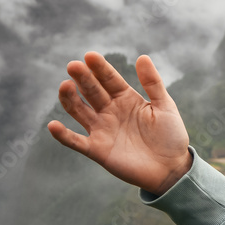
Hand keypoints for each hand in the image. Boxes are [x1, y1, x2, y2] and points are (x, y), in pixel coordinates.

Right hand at [47, 52, 192, 194]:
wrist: (172, 168)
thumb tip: (142, 57)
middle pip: (92, 91)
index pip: (109, 79)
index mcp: (126, 98)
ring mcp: (102, 129)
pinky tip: (53, 125)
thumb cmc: (171, 136)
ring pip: (79, 111)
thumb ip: (153, 83)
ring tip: (65, 86)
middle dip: (83, 78)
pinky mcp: (97, 149)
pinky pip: (76, 142)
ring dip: (70, 99)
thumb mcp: (165, 106)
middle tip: (74, 66)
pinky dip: (63, 135)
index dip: (100, 68)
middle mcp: (110, 111)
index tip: (90, 56)